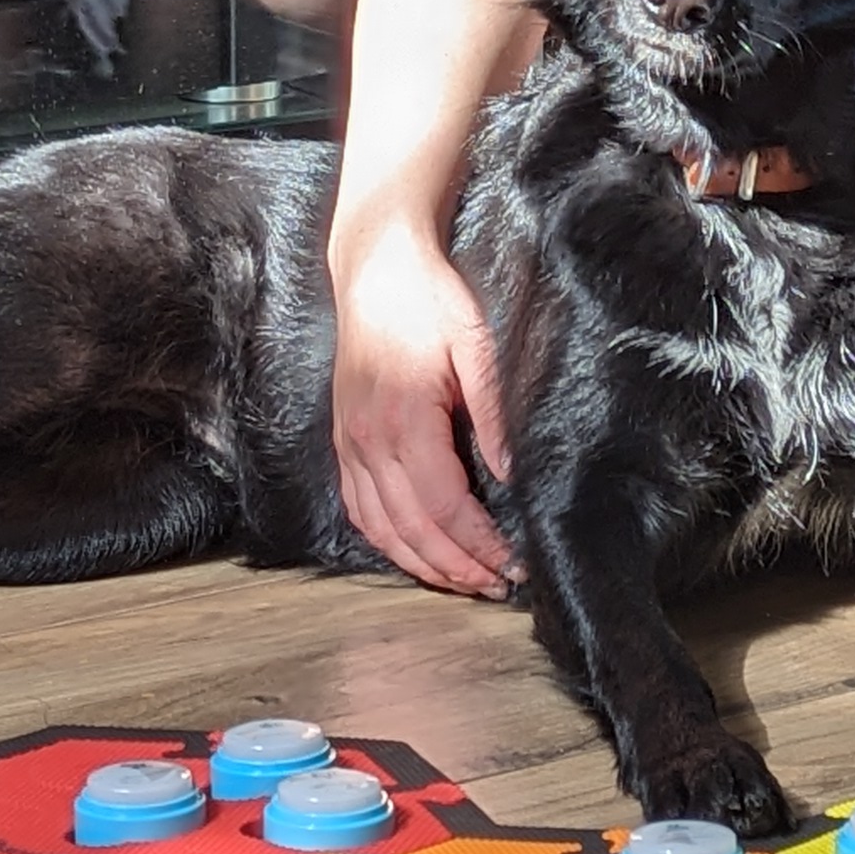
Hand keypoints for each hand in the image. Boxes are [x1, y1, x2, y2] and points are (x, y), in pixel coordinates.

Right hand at [327, 213, 519, 596]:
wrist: (374, 266)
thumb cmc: (428, 298)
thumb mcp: (474, 342)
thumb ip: (492, 410)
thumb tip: (510, 472)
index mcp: (404, 418)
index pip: (444, 505)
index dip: (478, 544)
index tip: (512, 563)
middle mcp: (367, 439)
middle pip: (412, 528)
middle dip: (456, 567)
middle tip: (496, 587)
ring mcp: (348, 443)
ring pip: (380, 528)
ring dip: (421, 564)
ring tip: (463, 582)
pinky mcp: (342, 440)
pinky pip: (358, 508)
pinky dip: (386, 541)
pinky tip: (413, 553)